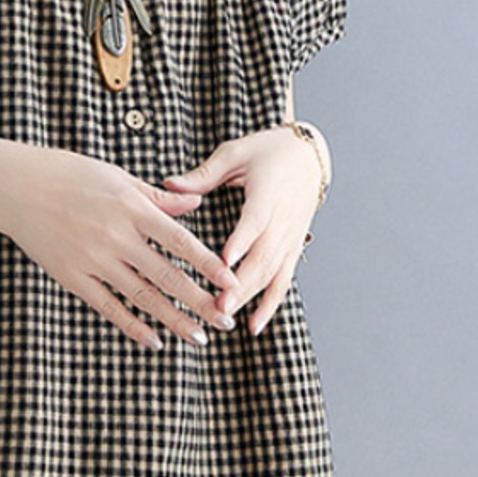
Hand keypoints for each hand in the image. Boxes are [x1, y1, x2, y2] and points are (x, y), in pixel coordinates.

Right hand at [0, 138, 240, 350]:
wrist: (13, 185)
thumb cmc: (66, 172)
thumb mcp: (116, 176)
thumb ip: (158, 197)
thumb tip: (197, 205)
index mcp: (130, 207)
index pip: (179, 241)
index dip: (208, 265)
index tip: (232, 283)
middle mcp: (114, 236)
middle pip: (166, 276)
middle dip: (199, 302)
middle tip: (226, 322)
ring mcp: (91, 259)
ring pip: (141, 296)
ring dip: (173, 320)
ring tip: (198, 338)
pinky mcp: (71, 276)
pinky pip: (107, 306)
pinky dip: (131, 325)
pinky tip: (153, 340)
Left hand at [162, 126, 323, 336]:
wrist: (309, 156)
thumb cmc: (268, 150)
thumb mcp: (234, 153)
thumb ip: (203, 174)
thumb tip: (168, 184)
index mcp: (267, 194)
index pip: (254, 222)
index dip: (241, 242)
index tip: (224, 263)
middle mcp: (282, 221)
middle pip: (263, 257)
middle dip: (240, 284)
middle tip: (218, 305)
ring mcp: (289, 238)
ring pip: (272, 274)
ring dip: (251, 298)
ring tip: (227, 317)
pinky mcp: (293, 249)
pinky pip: (282, 281)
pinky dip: (270, 304)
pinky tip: (253, 326)